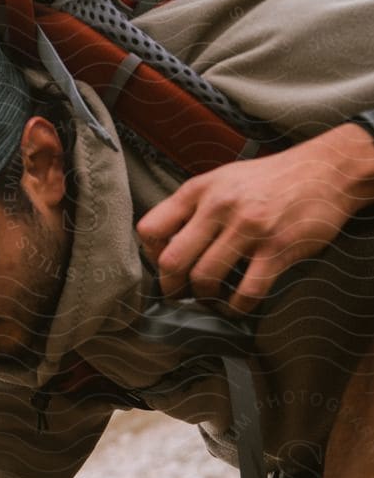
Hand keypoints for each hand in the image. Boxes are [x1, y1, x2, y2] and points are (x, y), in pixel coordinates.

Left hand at [136, 123, 373, 314]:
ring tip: (212, 298)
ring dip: (205, 298)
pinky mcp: (276, 249)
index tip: (164, 265)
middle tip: (181, 295)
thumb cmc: (271, 179)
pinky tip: (237, 305)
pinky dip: (237, 307)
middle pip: (172, 262)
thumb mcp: (224, 179)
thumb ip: (194, 206)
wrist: (326, 170)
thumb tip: (164, 244)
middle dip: (172, 287)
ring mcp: (249, 228)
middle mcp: (220, 206)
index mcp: (200, 189)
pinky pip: (245, 292)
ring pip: (205, 279)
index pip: (150, 229)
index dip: (151, 255)